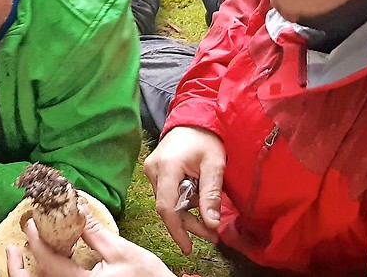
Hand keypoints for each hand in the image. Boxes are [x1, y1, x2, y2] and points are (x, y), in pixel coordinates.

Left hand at [6, 204, 176, 276]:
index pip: (48, 262)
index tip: (29, 221)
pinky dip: (46, 275)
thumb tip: (76, 206)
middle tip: (11, 247)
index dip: (35, 240)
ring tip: (20, 255)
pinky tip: (46, 265)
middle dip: (16, 267)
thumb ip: (94, 232)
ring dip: (27, 273)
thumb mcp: (122, 251)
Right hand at [142, 126, 225, 254]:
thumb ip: (211, 195)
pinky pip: (167, 194)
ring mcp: (152, 170)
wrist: (193, 118)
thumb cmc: (206, 139)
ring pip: (167, 203)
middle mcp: (154, 170)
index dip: (177, 230)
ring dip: (186, 214)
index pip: (166, 207)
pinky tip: (196, 201)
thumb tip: (212, 225)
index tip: (189, 247)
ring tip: (208, 221)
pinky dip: (181, 202)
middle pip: (168, 208)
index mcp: (168, 167)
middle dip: (189, 225)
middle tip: (211, 235)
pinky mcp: (154, 171)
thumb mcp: (215, 166)